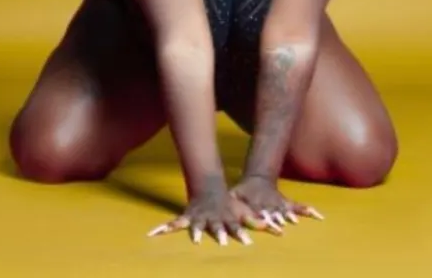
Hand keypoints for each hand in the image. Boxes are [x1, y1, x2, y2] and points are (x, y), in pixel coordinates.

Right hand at [147, 189, 273, 244]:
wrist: (208, 188)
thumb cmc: (228, 205)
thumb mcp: (244, 211)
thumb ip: (258, 222)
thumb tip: (278, 230)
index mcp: (226, 218)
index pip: (235, 226)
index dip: (240, 233)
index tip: (246, 242)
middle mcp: (212, 219)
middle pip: (216, 227)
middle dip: (219, 233)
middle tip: (222, 243)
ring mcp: (198, 219)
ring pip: (195, 225)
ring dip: (195, 232)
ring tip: (195, 240)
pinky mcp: (186, 219)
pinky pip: (173, 224)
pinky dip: (162, 229)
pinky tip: (152, 234)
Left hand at [230, 175, 322, 230]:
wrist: (259, 179)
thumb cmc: (245, 191)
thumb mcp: (236, 193)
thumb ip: (231, 199)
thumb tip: (222, 204)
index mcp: (257, 203)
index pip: (259, 211)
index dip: (262, 217)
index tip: (266, 223)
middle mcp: (269, 204)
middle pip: (273, 212)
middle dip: (276, 220)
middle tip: (282, 226)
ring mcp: (279, 203)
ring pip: (286, 210)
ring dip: (291, 215)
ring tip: (296, 221)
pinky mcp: (287, 203)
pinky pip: (298, 206)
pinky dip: (308, 210)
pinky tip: (319, 216)